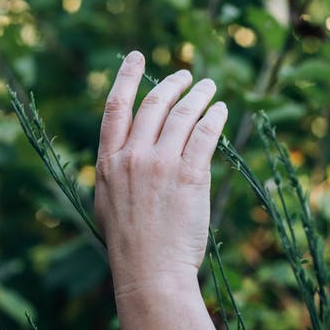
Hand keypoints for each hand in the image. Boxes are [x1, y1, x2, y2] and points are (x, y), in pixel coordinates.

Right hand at [95, 51, 227, 296]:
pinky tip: (220, 110)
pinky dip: (213, 118)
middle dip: (172, 83)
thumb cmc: (130, 244)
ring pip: (182, 115)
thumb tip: (133, 147)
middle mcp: (133, 157)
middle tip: (187, 75)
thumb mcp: (109, 202)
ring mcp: (162, 166)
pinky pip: (204, 135)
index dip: (126, 77)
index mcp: (109, 162)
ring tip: (209, 87)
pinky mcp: (190, 177)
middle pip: (154, 104)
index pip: (116, 107)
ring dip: (199, 95)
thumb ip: (118, 170)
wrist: (150, 273)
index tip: (136, 56)